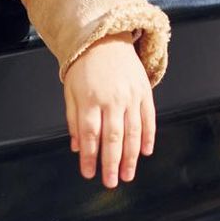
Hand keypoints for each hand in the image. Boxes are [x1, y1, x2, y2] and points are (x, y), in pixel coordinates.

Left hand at [63, 35, 155, 187]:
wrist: (106, 39)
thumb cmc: (85, 66)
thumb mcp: (70, 91)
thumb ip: (73, 120)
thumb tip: (78, 147)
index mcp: (90, 99)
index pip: (90, 134)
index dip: (90, 157)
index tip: (89, 173)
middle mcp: (112, 99)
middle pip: (113, 138)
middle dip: (112, 163)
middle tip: (111, 182)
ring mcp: (131, 96)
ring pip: (132, 132)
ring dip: (131, 157)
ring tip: (128, 174)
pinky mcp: (145, 92)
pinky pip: (148, 119)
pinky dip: (148, 137)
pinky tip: (145, 152)